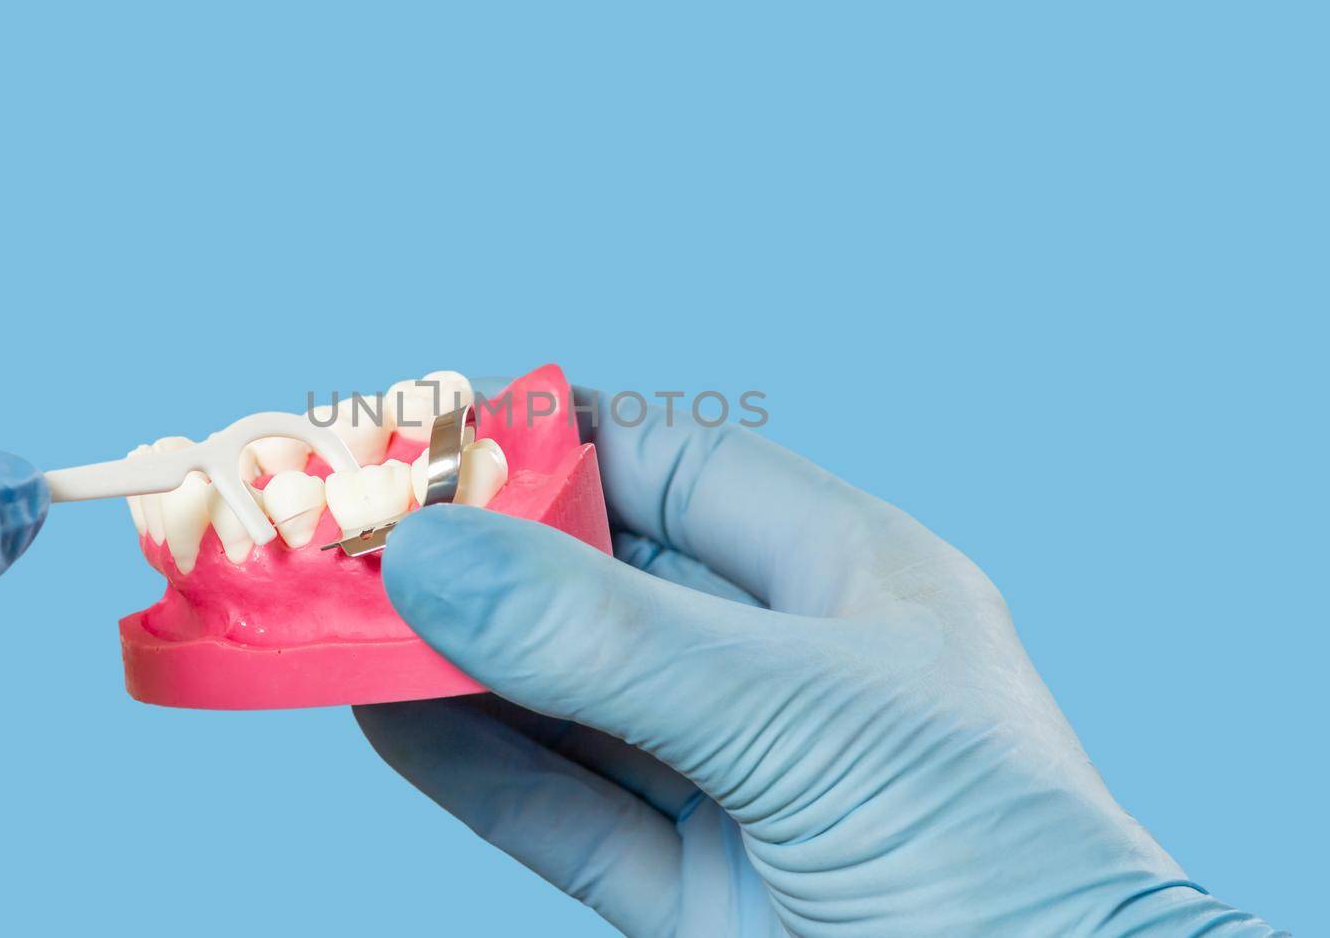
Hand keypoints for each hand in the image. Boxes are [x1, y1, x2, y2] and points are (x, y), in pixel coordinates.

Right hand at [360, 389, 1282, 936]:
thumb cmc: (989, 856)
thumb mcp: (797, 715)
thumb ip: (611, 639)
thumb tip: (433, 556)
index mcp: (848, 581)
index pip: (682, 473)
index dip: (562, 446)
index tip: (439, 437)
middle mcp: (786, 673)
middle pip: (605, 589)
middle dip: (485, 564)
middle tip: (359, 535)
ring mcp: (737, 785)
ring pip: (568, 705)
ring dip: (456, 668)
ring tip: (341, 624)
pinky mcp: (696, 893)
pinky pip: (561, 814)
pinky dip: (469, 769)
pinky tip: (386, 720)